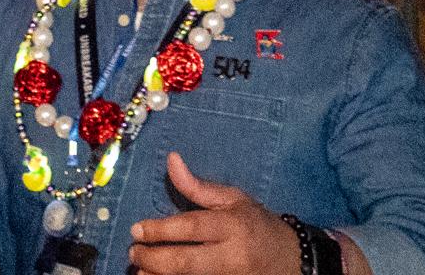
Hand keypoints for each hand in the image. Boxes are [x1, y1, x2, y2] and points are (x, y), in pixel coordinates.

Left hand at [129, 155, 301, 272]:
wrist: (290, 259)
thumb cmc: (256, 224)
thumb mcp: (232, 199)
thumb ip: (197, 186)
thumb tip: (171, 160)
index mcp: (233, 225)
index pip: (191, 227)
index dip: (160, 230)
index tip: (137, 229)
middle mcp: (232, 255)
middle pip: (185, 262)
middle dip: (153, 259)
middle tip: (133, 253)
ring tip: (140, 270)